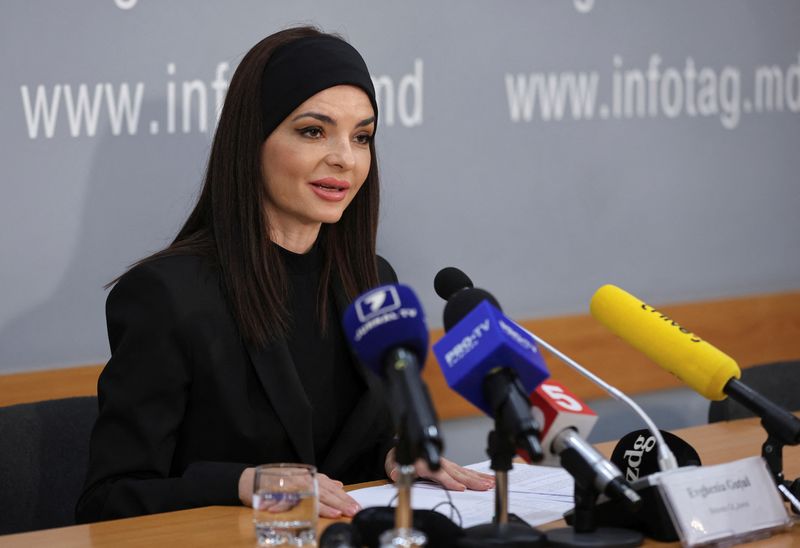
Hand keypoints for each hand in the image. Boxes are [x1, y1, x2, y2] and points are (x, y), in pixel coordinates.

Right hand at [239, 468, 360, 517]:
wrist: (250, 479)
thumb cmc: (276, 481)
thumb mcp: (300, 479)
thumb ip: (320, 482)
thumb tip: (339, 484)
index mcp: (310, 476)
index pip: (331, 487)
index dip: (344, 496)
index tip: (356, 505)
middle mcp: (305, 477)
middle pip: (327, 491)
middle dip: (342, 502)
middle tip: (355, 510)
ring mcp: (295, 483)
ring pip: (317, 494)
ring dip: (331, 505)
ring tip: (343, 512)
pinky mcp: (286, 491)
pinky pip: (302, 499)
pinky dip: (313, 505)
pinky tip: (322, 510)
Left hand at [384, 449, 494, 490]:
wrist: (400, 449)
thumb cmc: (398, 459)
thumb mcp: (392, 464)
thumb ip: (394, 468)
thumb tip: (394, 472)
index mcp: (425, 463)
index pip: (440, 474)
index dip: (450, 481)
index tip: (461, 488)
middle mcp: (438, 463)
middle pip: (456, 473)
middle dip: (472, 480)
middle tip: (485, 486)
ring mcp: (445, 464)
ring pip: (463, 471)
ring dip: (478, 477)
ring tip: (490, 483)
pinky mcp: (448, 466)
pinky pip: (464, 471)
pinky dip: (476, 475)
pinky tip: (486, 479)